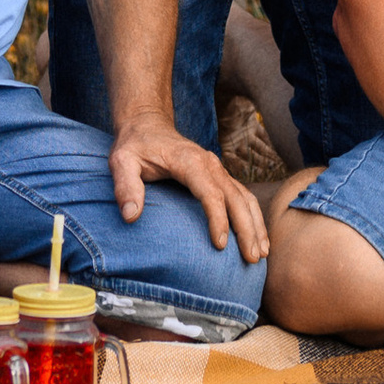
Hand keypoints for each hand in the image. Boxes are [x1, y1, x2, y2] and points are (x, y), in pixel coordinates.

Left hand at [107, 108, 269, 263]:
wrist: (147, 124)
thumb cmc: (135, 145)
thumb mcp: (122, 161)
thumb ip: (125, 186)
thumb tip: (131, 216)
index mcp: (189, 161)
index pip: (210, 192)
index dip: (218, 218)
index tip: (220, 245)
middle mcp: (209, 164)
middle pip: (236, 197)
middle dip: (247, 228)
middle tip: (252, 258)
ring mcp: (217, 170)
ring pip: (244, 197)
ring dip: (255, 224)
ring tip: (261, 253)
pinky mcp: (219, 177)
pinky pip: (242, 196)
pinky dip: (253, 216)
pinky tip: (257, 237)